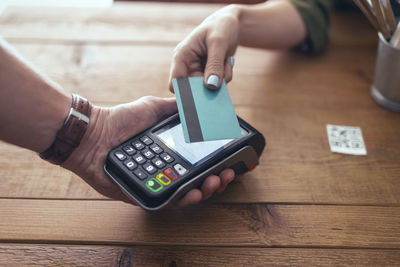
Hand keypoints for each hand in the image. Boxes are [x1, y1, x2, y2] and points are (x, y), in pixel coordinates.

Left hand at [62, 96, 235, 206]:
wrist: (93, 134)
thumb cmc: (120, 120)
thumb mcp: (152, 107)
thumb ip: (174, 107)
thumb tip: (197, 102)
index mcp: (170, 152)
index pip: (199, 161)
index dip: (217, 164)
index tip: (234, 163)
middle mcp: (165, 169)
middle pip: (198, 180)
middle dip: (217, 179)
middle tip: (227, 174)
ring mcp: (156, 182)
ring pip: (186, 194)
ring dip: (204, 190)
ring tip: (214, 182)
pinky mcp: (143, 194)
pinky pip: (166, 201)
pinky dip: (182, 199)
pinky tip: (193, 192)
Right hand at [169, 5, 239, 90]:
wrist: (231, 24)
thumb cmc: (220, 27)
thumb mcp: (218, 43)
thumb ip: (214, 65)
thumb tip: (211, 86)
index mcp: (182, 56)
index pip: (175, 82)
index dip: (185, 91)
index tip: (202, 91)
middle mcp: (187, 66)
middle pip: (193, 89)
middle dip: (209, 84)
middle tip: (222, 74)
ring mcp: (198, 71)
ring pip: (208, 88)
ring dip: (221, 78)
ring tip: (226, 60)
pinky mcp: (209, 74)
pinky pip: (218, 84)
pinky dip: (226, 76)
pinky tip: (227, 61)